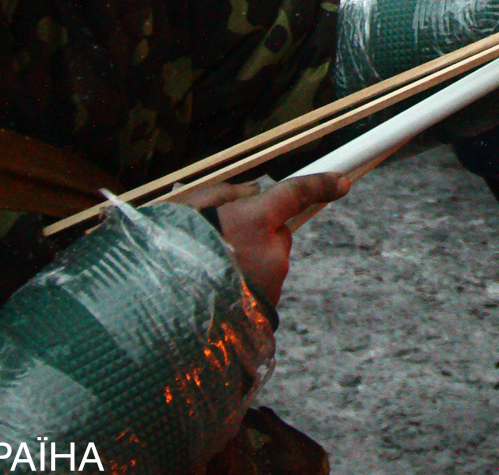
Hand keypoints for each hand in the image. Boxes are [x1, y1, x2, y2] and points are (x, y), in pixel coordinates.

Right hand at [170, 172, 351, 307]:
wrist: (156, 317)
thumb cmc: (166, 256)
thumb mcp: (186, 211)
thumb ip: (225, 194)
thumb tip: (253, 191)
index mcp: (255, 221)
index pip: (295, 194)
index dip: (320, 185)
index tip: (342, 182)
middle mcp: (271, 253)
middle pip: (276, 235)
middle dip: (257, 234)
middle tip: (218, 244)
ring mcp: (270, 285)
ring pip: (266, 264)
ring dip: (245, 265)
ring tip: (204, 275)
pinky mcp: (264, 312)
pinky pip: (258, 290)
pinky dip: (241, 289)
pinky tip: (210, 295)